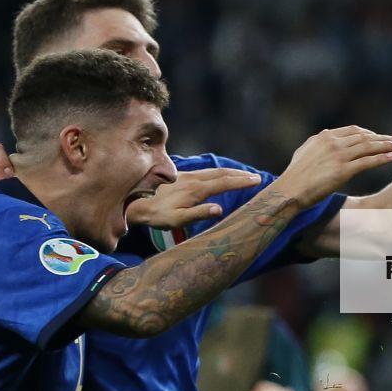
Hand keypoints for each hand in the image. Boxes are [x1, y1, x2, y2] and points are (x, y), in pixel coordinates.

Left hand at [126, 167, 260, 230]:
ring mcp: (187, 175)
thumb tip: (219, 209)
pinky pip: (206, 171)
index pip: (224, 183)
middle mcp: (194, 179)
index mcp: (196, 189)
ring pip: (214, 171)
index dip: (242, 182)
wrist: (134, 201)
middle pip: (222, 173)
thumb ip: (199, 213)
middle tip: (256, 177)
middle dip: (240, 175)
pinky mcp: (181, 175)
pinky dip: (219, 172)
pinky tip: (220, 174)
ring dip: (231, 172)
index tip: (256, 181)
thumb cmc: (157, 215)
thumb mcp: (177, 219)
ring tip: (243, 174)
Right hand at [281, 126, 391, 205]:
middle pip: (364, 137)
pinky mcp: (343, 171)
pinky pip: (367, 162)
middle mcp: (333, 143)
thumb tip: (326, 135)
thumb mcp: (305, 151)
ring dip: (385, 145)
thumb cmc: (296, 174)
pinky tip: (391, 157)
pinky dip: (381, 158)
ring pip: (368, 147)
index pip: (353, 131)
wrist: (290, 189)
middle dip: (381, 138)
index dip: (368, 133)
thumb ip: (318, 142)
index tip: (378, 137)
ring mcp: (339, 156)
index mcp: (325, 136)